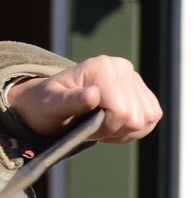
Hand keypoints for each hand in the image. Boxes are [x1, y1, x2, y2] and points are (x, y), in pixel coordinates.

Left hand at [7, 56, 160, 143]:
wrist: (49, 103)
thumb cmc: (46, 105)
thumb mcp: (50, 105)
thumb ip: (70, 101)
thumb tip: (93, 94)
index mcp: (101, 67)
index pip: (122, 110)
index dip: (105, 126)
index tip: (84, 123)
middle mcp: (122, 68)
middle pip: (137, 118)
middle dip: (112, 129)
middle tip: (89, 124)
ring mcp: (135, 79)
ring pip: (148, 119)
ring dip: (123, 130)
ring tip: (99, 124)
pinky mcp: (143, 92)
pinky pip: (152, 119)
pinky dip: (132, 130)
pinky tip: (111, 125)